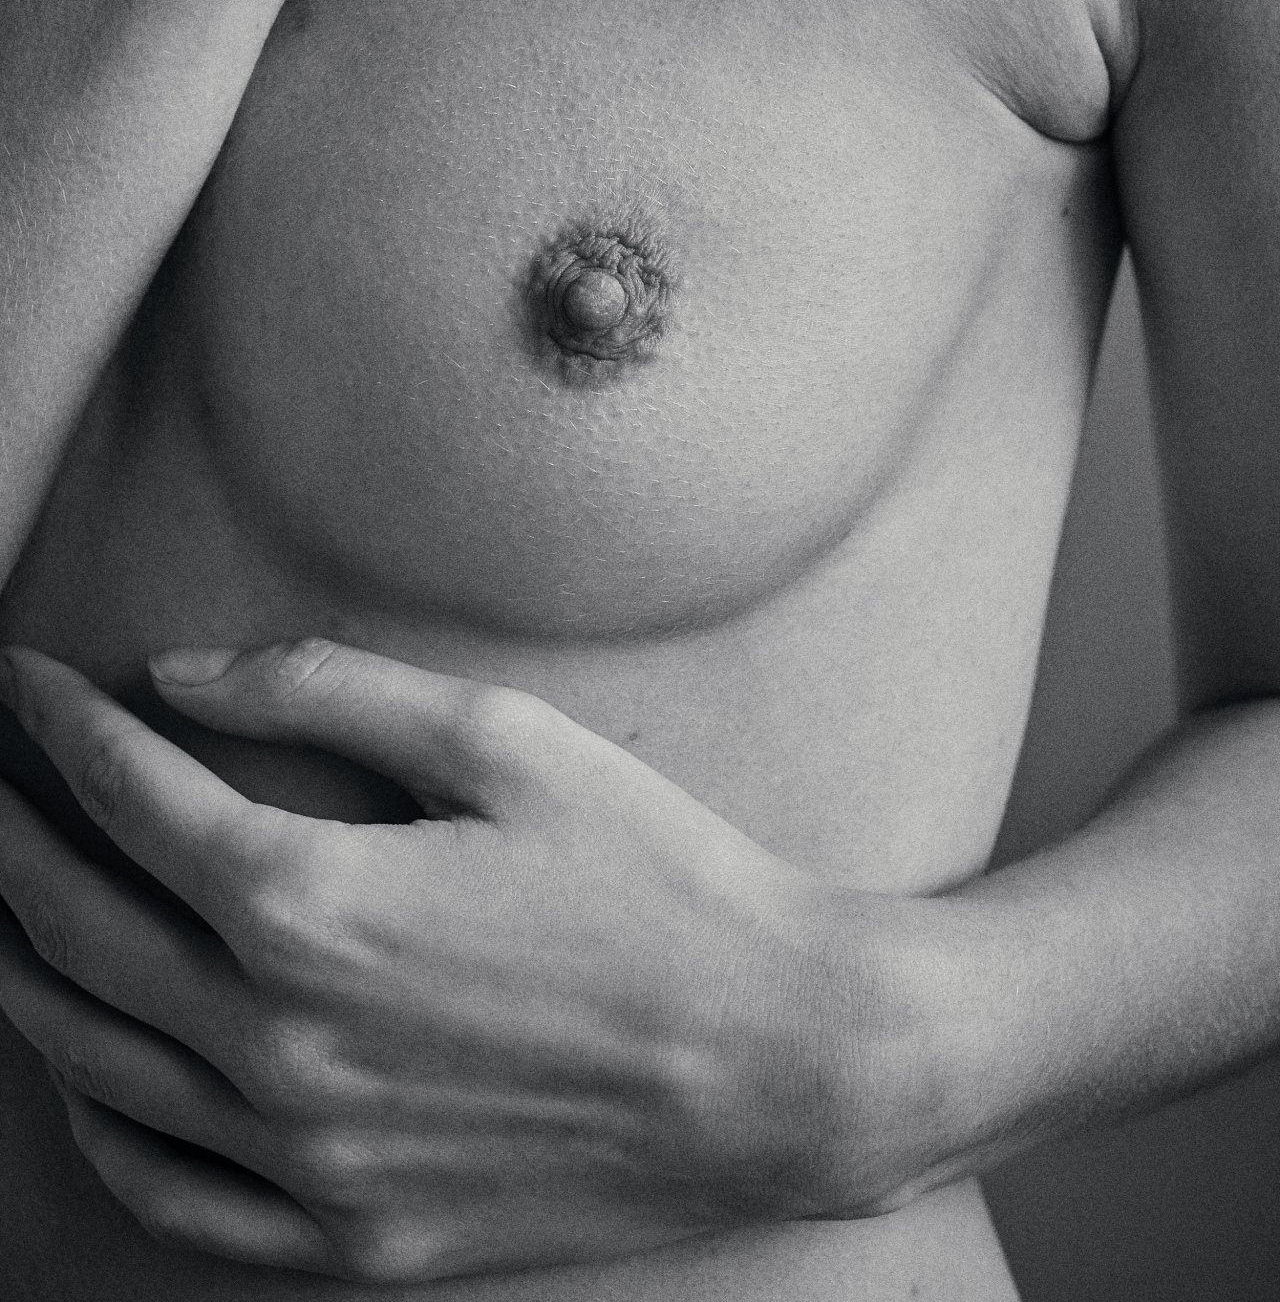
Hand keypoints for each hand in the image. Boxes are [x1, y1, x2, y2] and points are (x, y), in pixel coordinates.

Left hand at [0, 641, 944, 1282]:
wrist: (774, 1060)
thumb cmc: (652, 878)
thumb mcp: (506, 739)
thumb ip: (331, 687)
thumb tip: (182, 673)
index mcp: (315, 903)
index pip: (129, 799)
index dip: (60, 728)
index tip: (26, 681)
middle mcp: (284, 1040)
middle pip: (80, 927)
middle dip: (9, 838)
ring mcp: (310, 1154)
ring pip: (99, 1063)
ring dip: (25, 971)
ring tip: (1, 908)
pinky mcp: (353, 1233)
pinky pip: (173, 1192)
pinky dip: (103, 1125)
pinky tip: (89, 1075)